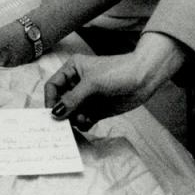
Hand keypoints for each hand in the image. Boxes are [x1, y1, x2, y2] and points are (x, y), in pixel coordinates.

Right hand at [44, 32, 185, 130]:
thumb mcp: (91, 84)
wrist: (144, 78)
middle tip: (63, 125)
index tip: (51, 114)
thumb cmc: (117, 72)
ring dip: (73, 119)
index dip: (50, 100)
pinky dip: (83, 123)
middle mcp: (77, 84)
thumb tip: (54, 114)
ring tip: (83, 119)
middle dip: (62, 113)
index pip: (52, 86)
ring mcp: (87, 98)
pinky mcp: (96, 110)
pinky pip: (83, 120)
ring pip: (71, 113)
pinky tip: (89, 121)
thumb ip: (72, 100)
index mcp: (72, 70)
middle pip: (60, 102)